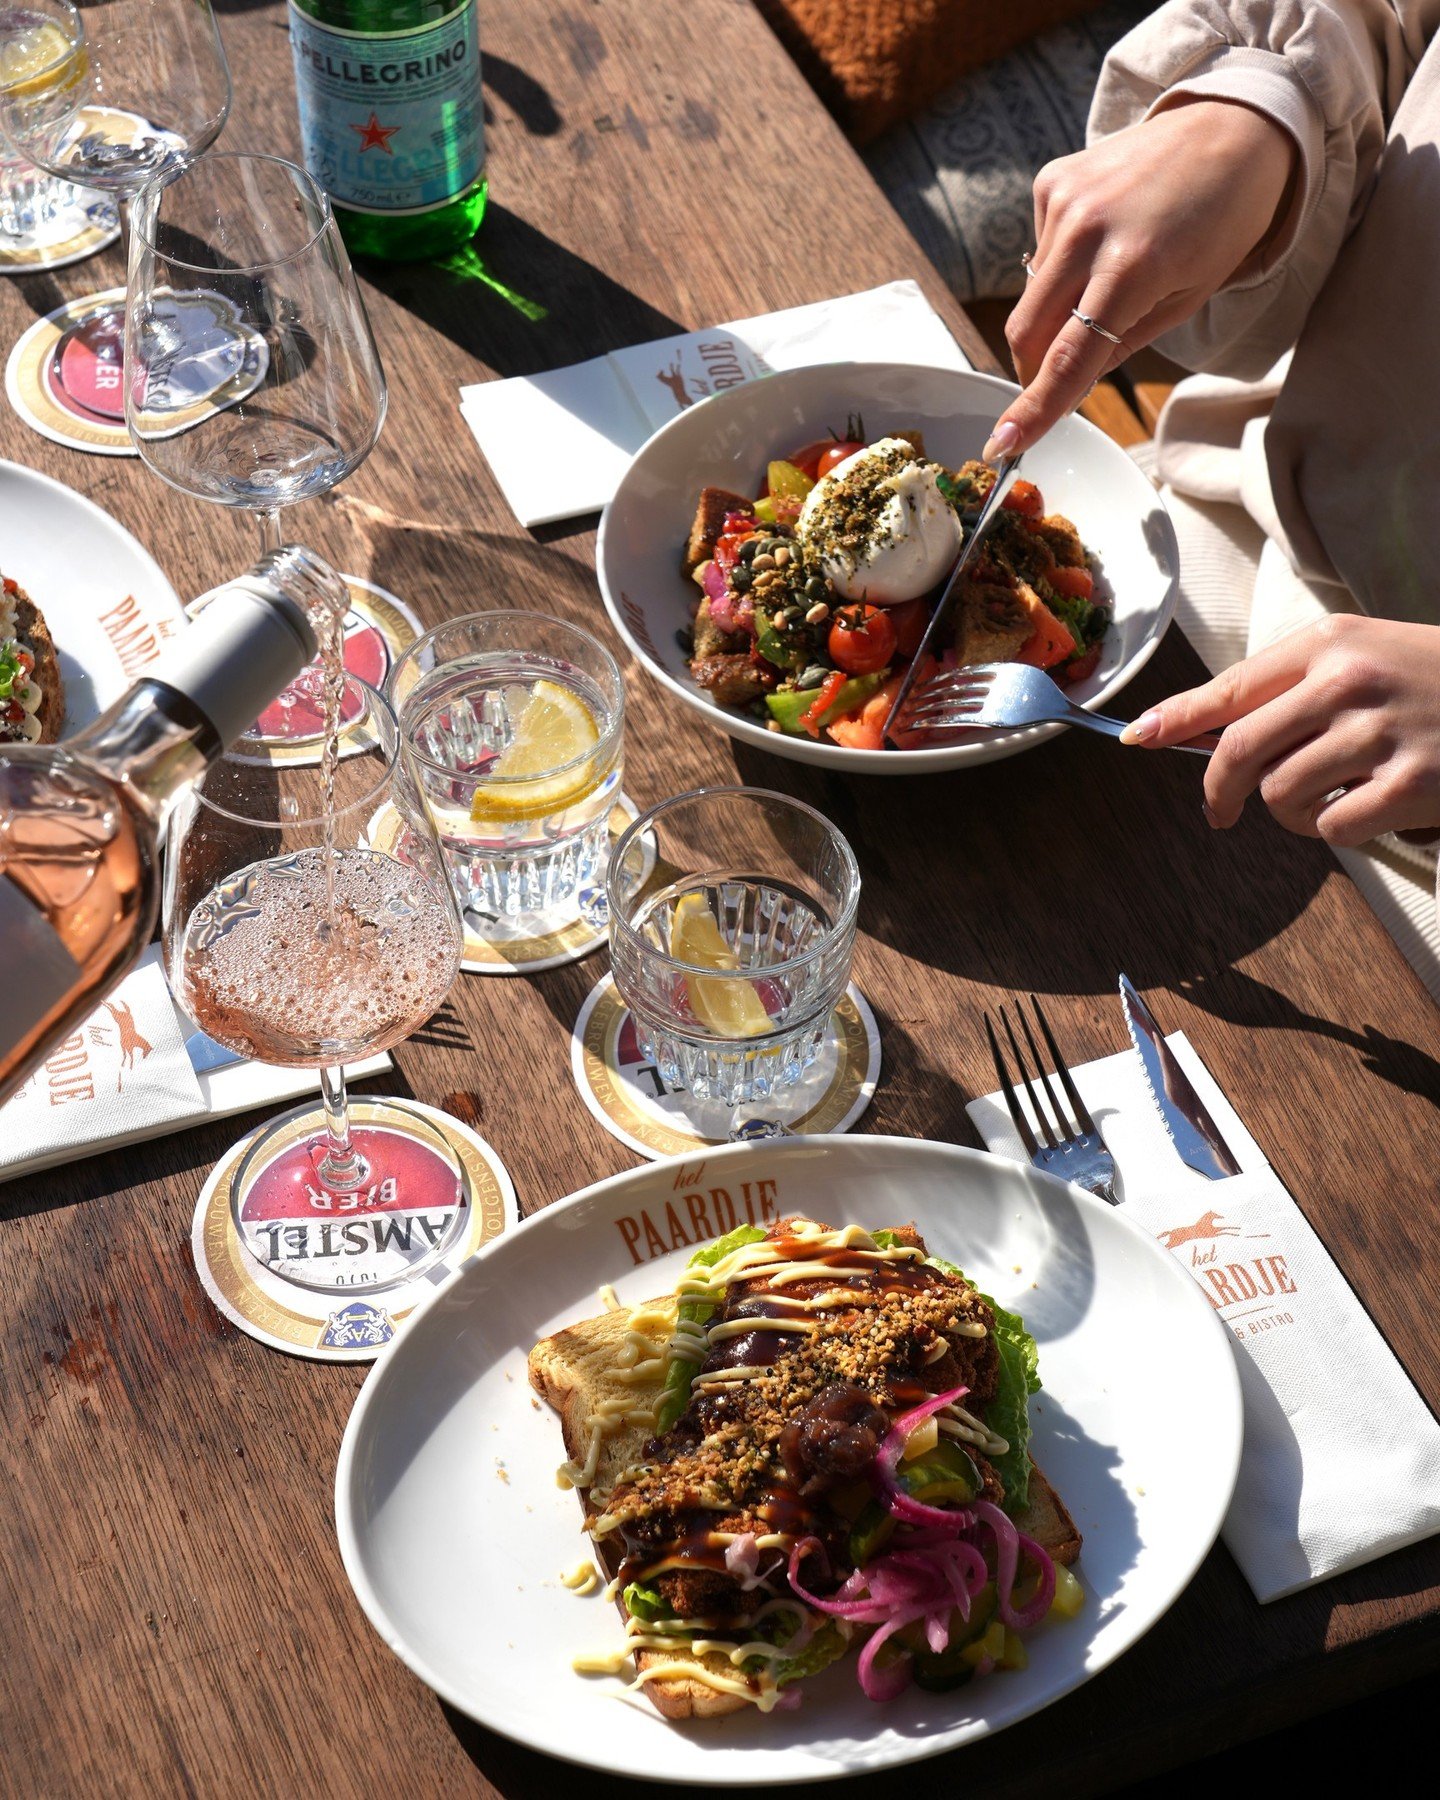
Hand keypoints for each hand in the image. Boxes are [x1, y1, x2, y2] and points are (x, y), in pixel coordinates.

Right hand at [981, 98, 1296, 460]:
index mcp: (1133, 266)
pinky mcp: (1053, 180)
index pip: (1068, 356)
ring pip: (1032, 297)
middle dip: (1035, 370)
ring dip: (1056, 312)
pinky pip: (1039, 253)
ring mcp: (1064, 199)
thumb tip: (1066, 383)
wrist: (1234, 124)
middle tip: (1057, 383)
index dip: (1033, 407)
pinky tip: (1103, 240)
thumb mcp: (1187, 297)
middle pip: (1028, 332)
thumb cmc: (1224, 218)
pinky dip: (1062, 268)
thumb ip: (1121, 343)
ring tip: (1110, 279)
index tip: (1002, 444)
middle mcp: (1088, 230)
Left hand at [1119, 617, 1439, 845]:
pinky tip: (1363, 811)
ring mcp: (1382, 734)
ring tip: (1324, 799)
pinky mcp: (1412, 785)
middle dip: (1219, 792)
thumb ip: (1287, 690)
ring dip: (1288, 813)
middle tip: (1222, 813)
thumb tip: (1195, 732)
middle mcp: (1350, 682)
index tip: (1139, 739)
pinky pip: (1330, 828)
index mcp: (1331, 645)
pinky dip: (1334, 831)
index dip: (1175, 720)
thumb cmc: (1433, 681)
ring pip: (1280, 795)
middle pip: (1239, 752)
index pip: (1230, 689)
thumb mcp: (1363, 658)